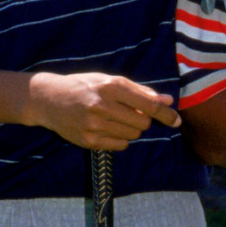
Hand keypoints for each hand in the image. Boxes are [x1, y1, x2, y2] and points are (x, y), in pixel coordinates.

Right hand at [26, 72, 180, 150]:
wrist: (49, 99)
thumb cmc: (85, 86)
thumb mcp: (111, 81)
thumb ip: (140, 91)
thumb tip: (167, 100)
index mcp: (111, 87)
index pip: (148, 104)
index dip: (166, 114)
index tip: (177, 120)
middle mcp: (102, 106)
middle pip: (143, 122)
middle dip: (143, 119)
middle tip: (130, 112)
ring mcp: (94, 125)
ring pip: (133, 135)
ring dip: (131, 129)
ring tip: (115, 118)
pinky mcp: (87, 141)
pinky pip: (120, 145)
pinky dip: (120, 139)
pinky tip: (107, 128)